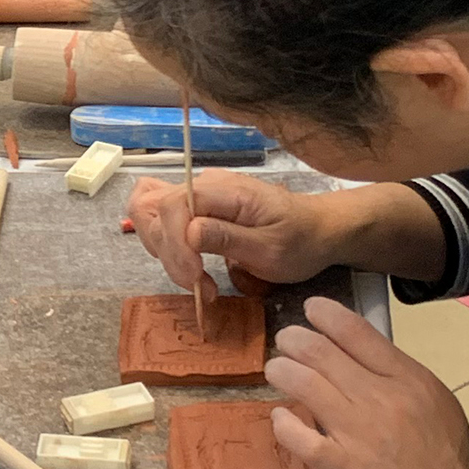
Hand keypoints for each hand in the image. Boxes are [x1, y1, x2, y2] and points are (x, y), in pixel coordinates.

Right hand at [126, 170, 342, 291]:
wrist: (317, 230)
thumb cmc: (300, 241)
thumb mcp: (271, 248)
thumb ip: (228, 238)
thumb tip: (189, 232)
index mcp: (226, 190)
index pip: (173, 204)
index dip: (174, 244)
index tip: (195, 278)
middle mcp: (206, 185)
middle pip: (153, 207)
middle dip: (167, 252)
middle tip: (196, 284)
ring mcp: (199, 194)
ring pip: (150, 212)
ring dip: (163, 250)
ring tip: (195, 279)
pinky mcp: (197, 207)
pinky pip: (162, 218)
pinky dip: (165, 244)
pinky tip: (187, 265)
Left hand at [265, 297, 468, 468]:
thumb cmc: (450, 457)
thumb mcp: (436, 400)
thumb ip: (397, 375)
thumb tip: (355, 353)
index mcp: (408, 378)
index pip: (357, 331)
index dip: (325, 314)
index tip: (310, 310)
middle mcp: (381, 399)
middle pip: (321, 352)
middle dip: (294, 340)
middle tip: (286, 342)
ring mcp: (359, 434)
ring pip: (304, 384)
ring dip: (282, 371)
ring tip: (276, 370)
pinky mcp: (343, 468)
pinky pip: (298, 436)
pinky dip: (283, 421)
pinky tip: (281, 417)